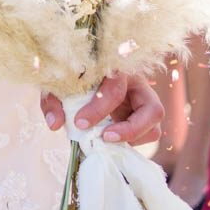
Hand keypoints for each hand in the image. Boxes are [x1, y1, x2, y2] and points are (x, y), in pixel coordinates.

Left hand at [40, 71, 162, 145]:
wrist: (80, 77)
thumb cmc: (73, 79)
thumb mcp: (59, 87)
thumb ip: (53, 102)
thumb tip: (54, 124)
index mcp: (117, 69)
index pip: (115, 89)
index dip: (99, 108)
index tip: (80, 123)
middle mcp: (138, 84)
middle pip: (153, 108)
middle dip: (129, 128)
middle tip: (105, 138)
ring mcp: (146, 100)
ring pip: (156, 123)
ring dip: (134, 136)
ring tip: (107, 140)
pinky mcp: (146, 116)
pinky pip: (151, 132)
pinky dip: (133, 140)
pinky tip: (111, 138)